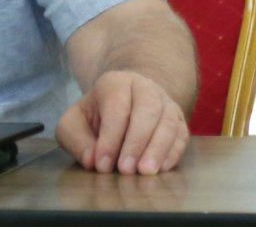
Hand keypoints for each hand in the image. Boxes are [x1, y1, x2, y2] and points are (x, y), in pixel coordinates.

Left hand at [58, 70, 188, 173]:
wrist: (124, 103)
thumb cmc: (96, 116)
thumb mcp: (73, 123)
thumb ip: (76, 140)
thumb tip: (92, 160)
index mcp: (115, 83)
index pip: (116, 106)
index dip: (110, 137)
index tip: (102, 165)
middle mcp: (145, 87)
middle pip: (147, 109)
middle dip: (136, 142)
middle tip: (126, 170)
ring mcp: (165, 102)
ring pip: (168, 121)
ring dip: (158, 148)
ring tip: (146, 171)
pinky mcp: (179, 120)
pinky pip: (181, 134)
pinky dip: (173, 151)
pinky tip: (162, 168)